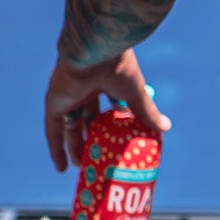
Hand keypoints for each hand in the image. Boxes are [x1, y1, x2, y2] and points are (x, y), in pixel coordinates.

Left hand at [45, 47, 171, 171]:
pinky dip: (56, 149)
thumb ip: (147, 111)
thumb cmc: (118, 66)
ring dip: (75, 147)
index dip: (112, 124)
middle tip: (100, 158)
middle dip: (92, 138)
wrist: (95, 50)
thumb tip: (166, 128)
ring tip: (83, 168)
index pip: (108, 106)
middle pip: (87, 119)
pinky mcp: (55, 103)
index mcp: (105, 80)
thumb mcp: (135, 93)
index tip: (119, 140)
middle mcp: (85, 88)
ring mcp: (68, 96)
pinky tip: (61, 168)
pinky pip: (53, 131)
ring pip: (70, 127)